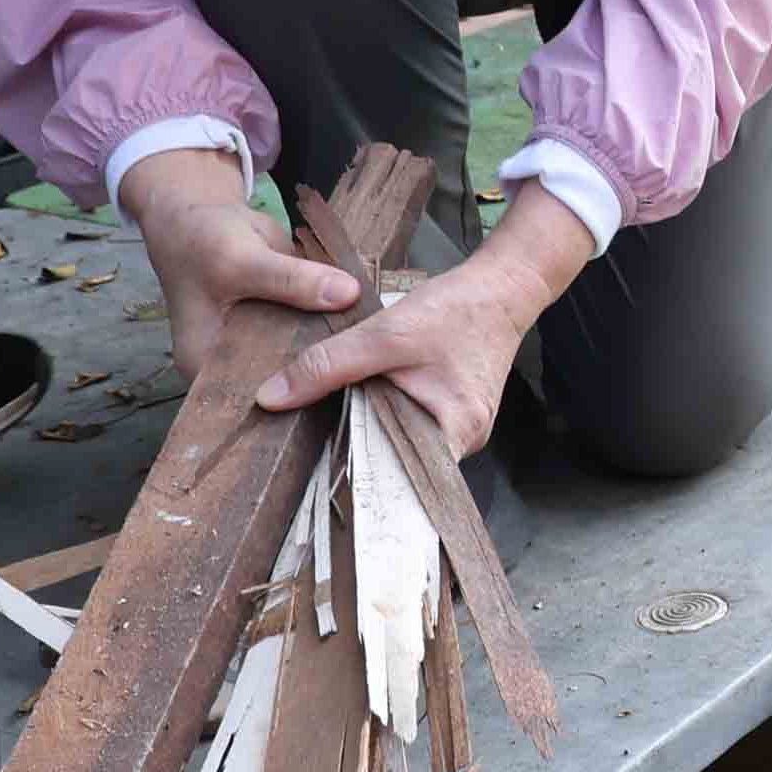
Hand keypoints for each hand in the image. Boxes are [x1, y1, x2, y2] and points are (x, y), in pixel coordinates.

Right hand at [119, 146, 358, 383]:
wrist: (203, 215)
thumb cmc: (203, 242)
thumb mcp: (241, 259)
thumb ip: (291, 280)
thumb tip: (348, 294)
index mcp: (206, 367)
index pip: (254, 400)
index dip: (295, 401)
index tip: (342, 388)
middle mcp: (232, 367)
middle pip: (283, 383)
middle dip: (320, 377)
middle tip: (367, 369)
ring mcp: (259, 348)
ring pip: (302, 358)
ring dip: (331, 351)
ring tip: (370, 349)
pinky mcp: (282, 327)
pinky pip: (311, 335)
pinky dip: (332, 329)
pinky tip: (362, 328)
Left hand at [256, 183, 594, 458]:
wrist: (501, 287)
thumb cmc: (456, 310)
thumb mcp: (384, 335)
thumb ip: (327, 366)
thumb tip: (270, 398)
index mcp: (457, 432)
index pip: (403, 481)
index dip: (359, 484)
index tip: (318, 482)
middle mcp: (466, 441)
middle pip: (400, 464)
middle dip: (358, 456)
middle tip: (310, 456)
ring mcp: (463, 429)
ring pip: (404, 444)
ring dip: (372, 433)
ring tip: (331, 429)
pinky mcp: (455, 413)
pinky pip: (413, 426)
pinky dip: (387, 417)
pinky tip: (363, 406)